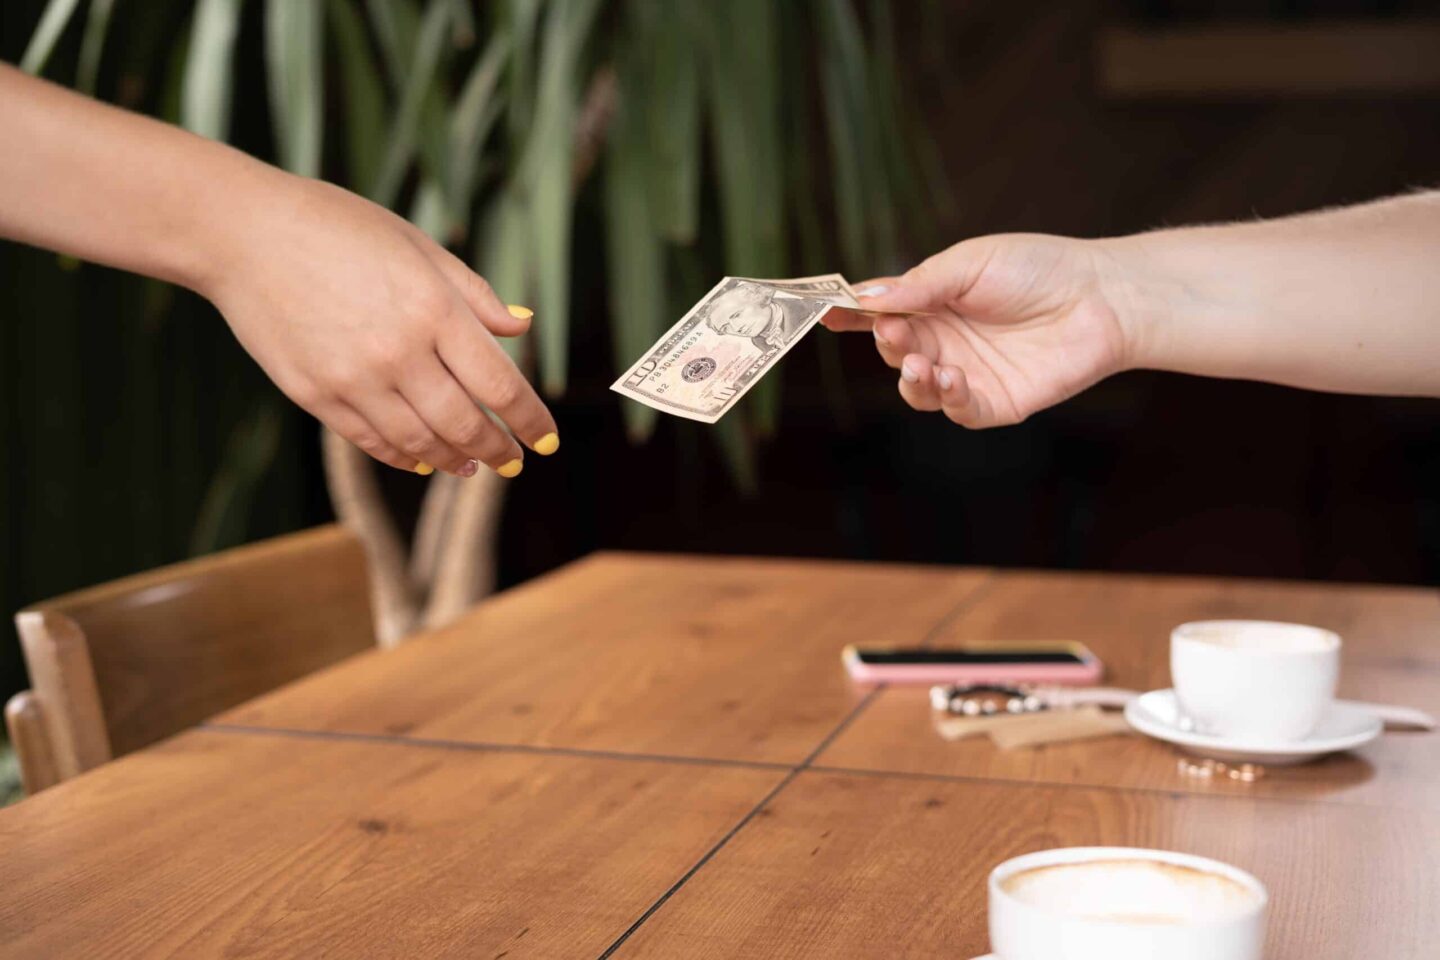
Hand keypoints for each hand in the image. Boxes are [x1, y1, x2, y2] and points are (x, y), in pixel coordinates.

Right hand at [198, 174, 556, 476]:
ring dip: (454, 461)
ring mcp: (353, 379)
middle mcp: (398, 352)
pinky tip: (421, 460)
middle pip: (465, 424)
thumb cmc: (338, 228)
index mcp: (433, 309)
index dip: (530, 421)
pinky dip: (404, 457)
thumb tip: (521, 329)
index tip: (546, 442)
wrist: (243, 233)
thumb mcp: (418, 247)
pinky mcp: (315, 395)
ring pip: (420, 443)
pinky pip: (372, 442)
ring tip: (471, 465)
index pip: (500, 385)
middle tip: (513, 462)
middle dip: (497, 449)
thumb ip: (474, 294)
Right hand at [824, 234, 1134, 426]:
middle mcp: (945, 339)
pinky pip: (957, 411)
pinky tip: (953, 378)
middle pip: (893, 351)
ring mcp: (968, 373)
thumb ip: (920, 285)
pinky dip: (947, 398)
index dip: (851, 314)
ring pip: (917, 389)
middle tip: (893, 331)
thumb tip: (865, 298)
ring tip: (920, 363)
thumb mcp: (971, 263)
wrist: (1103, 298)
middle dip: (887, 343)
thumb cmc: (1039, 268)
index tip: (825, 315)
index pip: (881, 311)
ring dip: (910, 378)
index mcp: (934, 301)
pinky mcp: (995, 402)